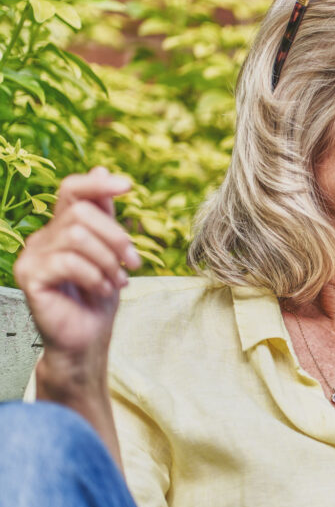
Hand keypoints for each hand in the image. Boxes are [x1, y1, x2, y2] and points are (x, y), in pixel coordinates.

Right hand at [13, 167, 139, 355]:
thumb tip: (101, 167)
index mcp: (63, 228)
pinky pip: (67, 261)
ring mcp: (32, 256)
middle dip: (116, 237)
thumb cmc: (99, 297)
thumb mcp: (111, 251)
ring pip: (76, 235)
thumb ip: (105, 215)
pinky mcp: (29, 276)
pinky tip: (103, 289)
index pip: (71, 190)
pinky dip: (94, 275)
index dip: (97, 183)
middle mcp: (43, 237)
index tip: (129, 186)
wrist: (87, 338)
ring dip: (107, 260)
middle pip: (81, 213)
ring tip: (118, 281)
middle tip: (134, 263)